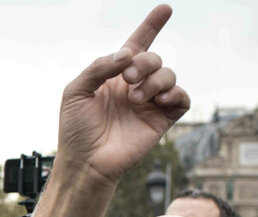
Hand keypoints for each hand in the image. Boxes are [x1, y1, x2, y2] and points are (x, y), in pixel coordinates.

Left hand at [55, 5, 188, 186]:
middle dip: (144, 63)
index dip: (151, 26)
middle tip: (128, 79)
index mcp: (113, 76)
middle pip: (153, 58)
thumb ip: (98, 68)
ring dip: (155, 80)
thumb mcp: (76, 91)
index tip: (165, 8)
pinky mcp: (161, 120)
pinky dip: (175, 93)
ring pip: (168, 75)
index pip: (136, 45)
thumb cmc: (75, 129)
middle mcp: (134, 86)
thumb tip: (128, 54)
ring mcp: (149, 103)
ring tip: (136, 98)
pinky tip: (159, 99)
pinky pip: (182, 98)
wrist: (85, 162)